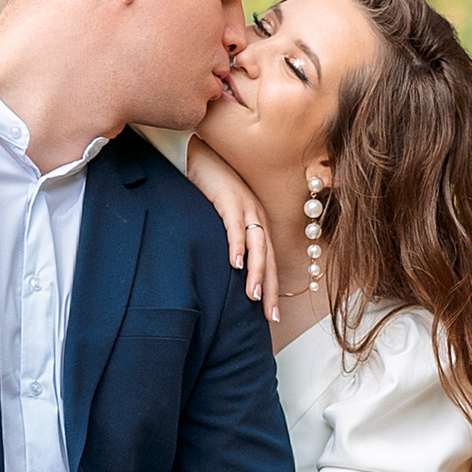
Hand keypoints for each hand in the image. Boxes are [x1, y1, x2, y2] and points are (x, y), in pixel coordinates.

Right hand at [179, 142, 278, 311]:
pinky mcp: (229, 200)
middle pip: (269, 259)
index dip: (272, 289)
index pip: (269, 262)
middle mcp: (258, 217)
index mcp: (258, 224)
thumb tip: (227, 270)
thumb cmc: (210, 188)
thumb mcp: (223, 217)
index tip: (271, 316)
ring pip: (257, 246)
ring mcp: (246, 208)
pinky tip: (235, 264)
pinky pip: (235, 227)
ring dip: (256, 273)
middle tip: (270, 316)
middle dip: (270, 289)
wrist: (199, 155)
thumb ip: (228, 239)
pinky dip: (237, 246)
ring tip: (254, 296)